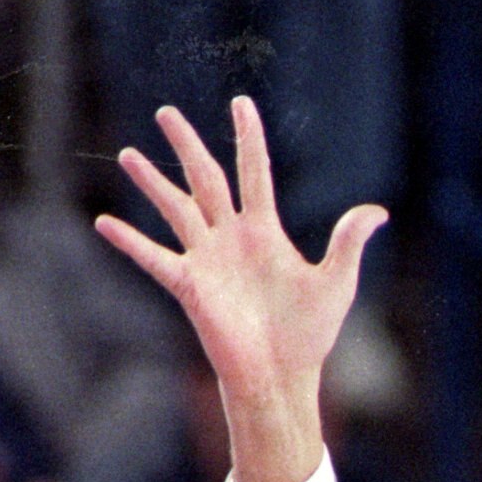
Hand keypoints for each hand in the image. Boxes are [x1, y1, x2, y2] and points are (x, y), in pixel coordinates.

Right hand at [97, 98, 382, 481]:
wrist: (282, 377)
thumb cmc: (309, 334)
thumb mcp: (336, 282)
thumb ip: (348, 242)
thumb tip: (378, 211)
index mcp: (264, 231)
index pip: (254, 171)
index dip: (248, 138)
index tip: (241, 104)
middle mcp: (230, 238)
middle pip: (205, 178)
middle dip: (187, 145)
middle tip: (165, 111)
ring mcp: (207, 260)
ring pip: (175, 209)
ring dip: (152, 183)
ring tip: (127, 154)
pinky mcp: (189, 287)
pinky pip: (154, 258)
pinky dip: (129, 242)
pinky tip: (103, 223)